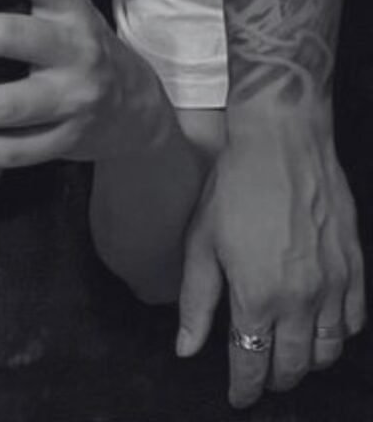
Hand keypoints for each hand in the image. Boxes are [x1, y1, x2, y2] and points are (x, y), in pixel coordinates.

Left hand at [0, 0, 170, 166]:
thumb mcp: (62, 13)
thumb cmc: (79, 49)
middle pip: (4, 37)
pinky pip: (13, 149)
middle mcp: (76, 47)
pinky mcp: (68, 139)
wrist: (136, 107)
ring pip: (4, 104)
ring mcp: (75, 97)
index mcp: (70, 6)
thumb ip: (19, 5)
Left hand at [177, 130, 364, 407]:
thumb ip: (196, 301)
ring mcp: (334, 286)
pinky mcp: (355, 269)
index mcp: (258, 298)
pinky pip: (353, 321)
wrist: (283, 145)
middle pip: (292, 364)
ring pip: (328, 350)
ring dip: (307, 361)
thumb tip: (186, 348)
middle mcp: (301, 301)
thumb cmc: (234, 187)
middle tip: (259, 375)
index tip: (238, 397)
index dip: (244, 388)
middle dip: (273, 377)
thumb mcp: (201, 242)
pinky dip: (338, 334)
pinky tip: (322, 327)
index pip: (252, 363)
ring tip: (288, 356)